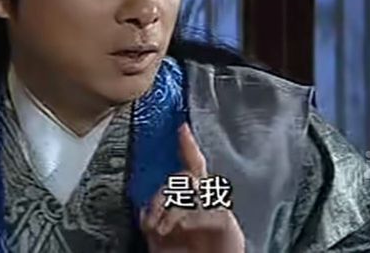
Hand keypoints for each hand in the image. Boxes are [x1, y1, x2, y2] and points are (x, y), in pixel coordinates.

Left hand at [140, 123, 245, 252]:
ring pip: (194, 189)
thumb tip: (144, 212)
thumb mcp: (163, 241)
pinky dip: (187, 219)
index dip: (188, 147)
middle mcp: (207, 200)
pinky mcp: (226, 224)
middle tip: (150, 220)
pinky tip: (177, 229)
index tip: (182, 128)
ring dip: (171, 207)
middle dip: (163, 194)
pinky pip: (206, 212)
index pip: (191, 167)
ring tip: (161, 230)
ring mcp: (218, 210)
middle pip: (185, 177)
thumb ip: (154, 224)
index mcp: (193, 201)